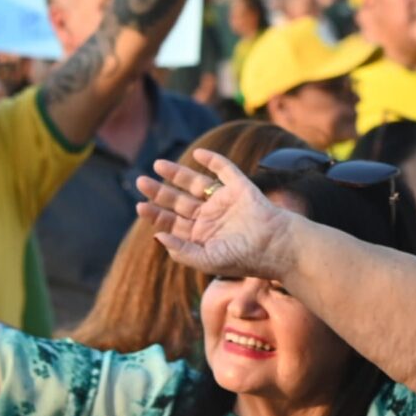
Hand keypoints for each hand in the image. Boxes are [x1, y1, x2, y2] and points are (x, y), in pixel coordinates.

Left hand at [138, 148, 295, 278]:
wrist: (275, 245)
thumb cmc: (244, 258)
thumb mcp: (207, 261)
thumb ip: (181, 252)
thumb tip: (157, 237)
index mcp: (202, 236)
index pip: (173, 223)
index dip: (156, 215)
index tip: (140, 206)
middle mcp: (211, 217)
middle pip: (179, 201)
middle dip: (160, 192)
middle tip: (140, 182)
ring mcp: (225, 201)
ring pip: (196, 183)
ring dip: (177, 174)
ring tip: (158, 165)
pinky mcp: (240, 187)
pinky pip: (225, 170)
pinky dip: (213, 160)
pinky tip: (198, 154)